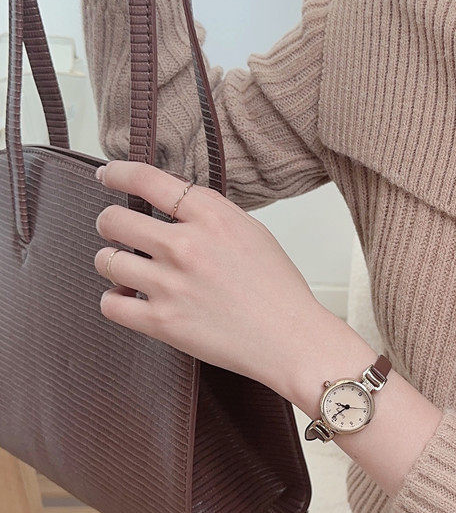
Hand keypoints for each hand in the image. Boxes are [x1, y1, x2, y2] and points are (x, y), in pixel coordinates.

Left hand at [92, 159, 326, 399]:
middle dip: (110, 224)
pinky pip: (110, 303)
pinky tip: (130, 297)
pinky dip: (114, 299)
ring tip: (128, 270)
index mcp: (212, 218)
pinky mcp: (162, 322)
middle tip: (117, 232)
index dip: (117, 173)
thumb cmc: (279, 290)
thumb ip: (212, 214)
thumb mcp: (253, 233)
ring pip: (107, 260)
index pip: (146, 180)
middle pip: (114, 219)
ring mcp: (171, 285)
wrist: (291, 339)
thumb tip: (175, 203)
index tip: (108, 176)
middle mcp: (186, 246)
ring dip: (112, 262)